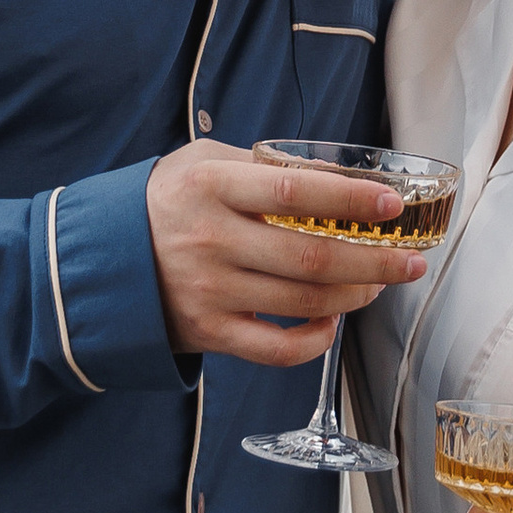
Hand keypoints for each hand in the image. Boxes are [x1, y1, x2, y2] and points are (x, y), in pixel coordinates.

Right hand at [145, 140, 427, 366]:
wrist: (101, 258)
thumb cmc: (166, 202)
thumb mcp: (204, 163)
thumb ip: (265, 167)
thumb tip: (340, 178)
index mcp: (210, 188)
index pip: (292, 192)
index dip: (349, 199)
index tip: (391, 204)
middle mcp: (210, 240)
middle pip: (311, 258)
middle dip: (375, 261)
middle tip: (411, 260)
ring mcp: (210, 291)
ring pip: (303, 303)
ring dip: (354, 296)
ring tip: (378, 283)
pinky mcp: (208, 332)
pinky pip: (276, 349)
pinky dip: (315, 341)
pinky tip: (331, 323)